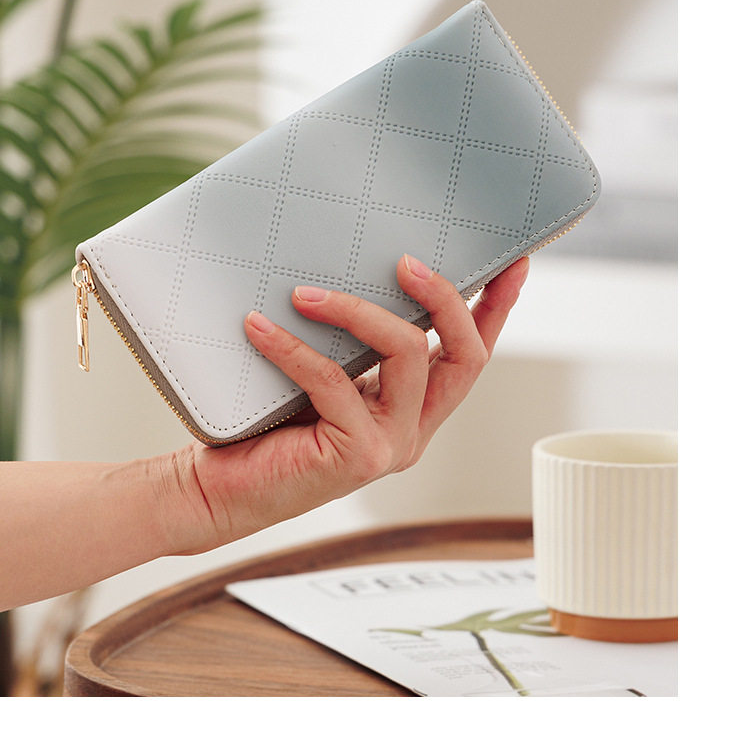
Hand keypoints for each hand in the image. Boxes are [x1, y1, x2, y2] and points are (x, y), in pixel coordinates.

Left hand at [164, 254, 528, 554]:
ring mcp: (392, 445)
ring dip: (356, 310)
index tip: (514, 262)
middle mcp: (414, 429)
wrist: (218, 489)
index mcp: (414, 409)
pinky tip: (258, 327)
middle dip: (445, 297)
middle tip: (405, 261)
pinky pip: (334, 380)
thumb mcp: (323, 374)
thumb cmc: (263, 427)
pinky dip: (294, 347)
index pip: (471, 355)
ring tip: (304, 293)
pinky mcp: (358, 456)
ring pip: (410, 354)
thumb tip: (347, 268)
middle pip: (467, 355)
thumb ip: (350, 343)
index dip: (498, 309)